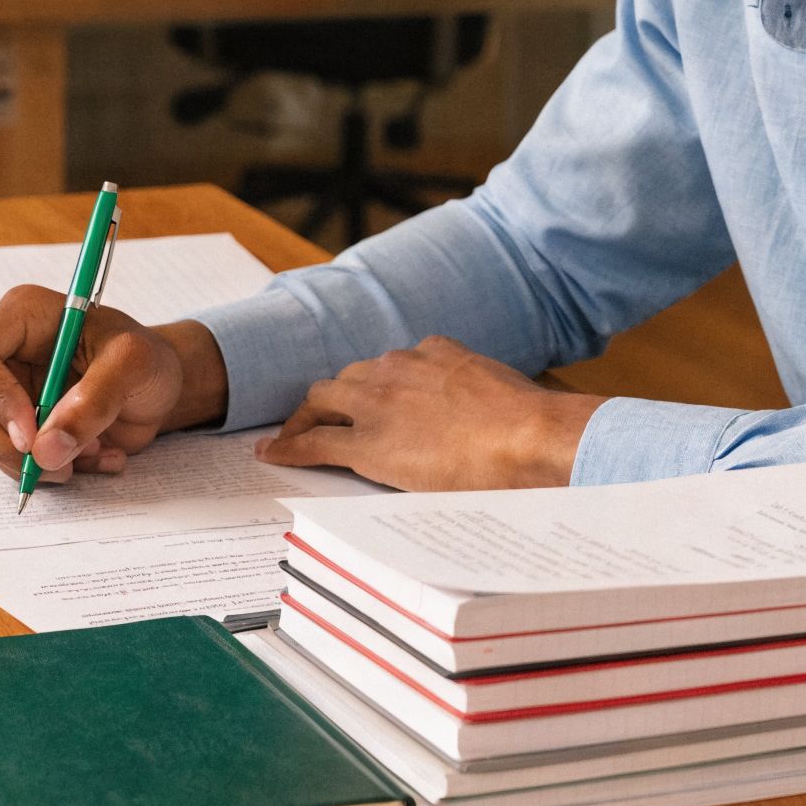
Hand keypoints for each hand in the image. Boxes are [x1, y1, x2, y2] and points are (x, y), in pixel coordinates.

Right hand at [0, 286, 231, 481]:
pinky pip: (15, 460)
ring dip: (38, 462)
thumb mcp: (133, 367)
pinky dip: (55, 470)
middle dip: (8, 445)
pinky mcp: (21, 425)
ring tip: (93, 451)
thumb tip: (45, 451)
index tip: (32, 433)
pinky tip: (96, 456)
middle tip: (57, 464)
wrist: (159, 386)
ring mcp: (9, 392)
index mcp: (22, 317)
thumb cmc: (146, 358)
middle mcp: (6, 354)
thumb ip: (92, 403)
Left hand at [257, 336, 602, 490]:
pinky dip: (289, 446)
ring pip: (323, 401)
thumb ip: (485, 395)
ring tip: (294, 434)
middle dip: (335, 398)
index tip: (376, 399)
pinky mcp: (367, 444)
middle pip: (349, 377)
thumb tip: (496, 418)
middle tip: (325, 417)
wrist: (527, 437)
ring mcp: (378, 404)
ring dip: (307, 417)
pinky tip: (273, 454)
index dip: (378, 386)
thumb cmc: (532, 425)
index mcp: (435, 352)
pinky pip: (315, 442)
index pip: (392, 365)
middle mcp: (399, 368)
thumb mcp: (506, 392)